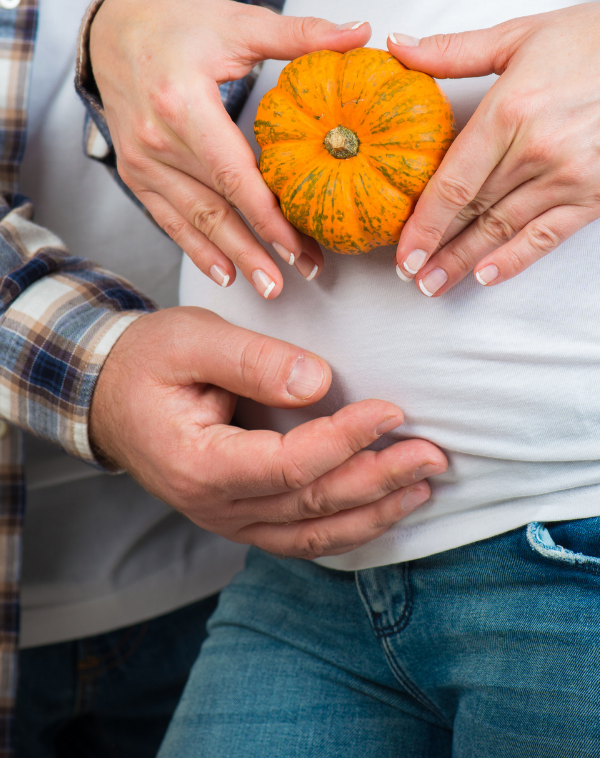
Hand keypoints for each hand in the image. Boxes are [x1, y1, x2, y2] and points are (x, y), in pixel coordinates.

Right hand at [90, 0, 370, 298]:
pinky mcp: (135, 172)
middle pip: (217, 207)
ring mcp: (141, 162)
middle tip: (295, 277)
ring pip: (193, 221)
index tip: (299, 245)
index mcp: (183, 105)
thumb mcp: (236, 23)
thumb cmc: (174, 23)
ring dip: (232, 256)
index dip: (268, 216)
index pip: (234, 174)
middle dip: (258, 248)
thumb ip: (299, 34)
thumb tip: (361, 33)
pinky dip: (196, 249)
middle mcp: (157, 141)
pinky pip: (168, 219)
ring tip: (268, 285)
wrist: (110, 29)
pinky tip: (222, 273)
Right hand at [90, 307, 445, 558]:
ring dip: (374, 512)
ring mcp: (228, 519)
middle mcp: (214, 506)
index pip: (288, 464)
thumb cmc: (148, 361)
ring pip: (313, 533)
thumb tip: (319, 382)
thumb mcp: (191, 341)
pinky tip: (384, 509)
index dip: (345, 440)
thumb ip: (252, 359)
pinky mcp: (242, 516)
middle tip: (433, 454)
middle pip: (311, 504)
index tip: (391, 411)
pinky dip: (348, 527)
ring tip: (424, 486)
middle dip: (378, 479)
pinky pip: (301, 537)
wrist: (109, 395)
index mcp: (198, 463)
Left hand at [388, 3, 599, 295]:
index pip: (454, 182)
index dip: (424, 222)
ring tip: (434, 284)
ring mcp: (568, 176)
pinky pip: (547, 236)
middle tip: (407, 272)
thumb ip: (453, 51)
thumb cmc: (590, 41)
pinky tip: (487, 276)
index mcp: (509, 111)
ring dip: (465, 261)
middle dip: (436, 246)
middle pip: (473, 211)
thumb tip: (398, 47)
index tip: (403, 249)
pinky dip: (515, 259)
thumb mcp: (518, 36)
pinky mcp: (594, 194)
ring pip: (503, 229)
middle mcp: (536, 149)